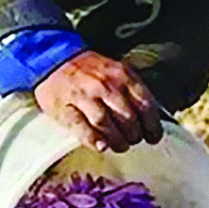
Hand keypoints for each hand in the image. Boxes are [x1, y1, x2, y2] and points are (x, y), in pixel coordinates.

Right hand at [33, 50, 163, 151]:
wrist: (55, 60)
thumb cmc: (92, 70)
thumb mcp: (117, 71)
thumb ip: (133, 91)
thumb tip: (151, 118)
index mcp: (122, 75)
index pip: (145, 104)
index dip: (152, 125)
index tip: (153, 136)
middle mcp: (104, 85)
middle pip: (127, 118)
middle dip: (134, 135)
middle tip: (133, 140)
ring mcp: (83, 96)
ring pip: (106, 124)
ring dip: (117, 141)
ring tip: (120, 146)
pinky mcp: (64, 108)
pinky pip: (82, 129)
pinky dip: (94, 141)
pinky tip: (101, 147)